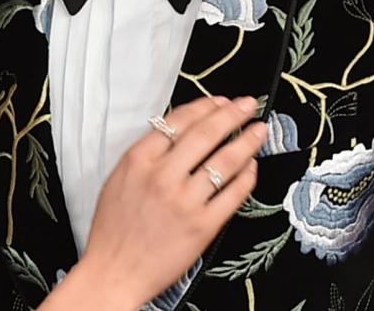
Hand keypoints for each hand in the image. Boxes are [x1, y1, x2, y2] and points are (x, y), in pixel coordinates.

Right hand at [71, 95, 265, 308]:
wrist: (114, 271)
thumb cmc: (113, 228)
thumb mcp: (119, 178)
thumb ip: (147, 154)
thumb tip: (179, 131)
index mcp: (139, 160)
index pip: (178, 121)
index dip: (205, 107)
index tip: (221, 101)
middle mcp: (163, 177)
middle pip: (205, 134)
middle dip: (232, 115)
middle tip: (248, 105)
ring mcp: (185, 202)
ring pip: (224, 162)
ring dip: (246, 142)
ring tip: (259, 131)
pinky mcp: (203, 226)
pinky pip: (232, 194)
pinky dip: (246, 177)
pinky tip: (252, 167)